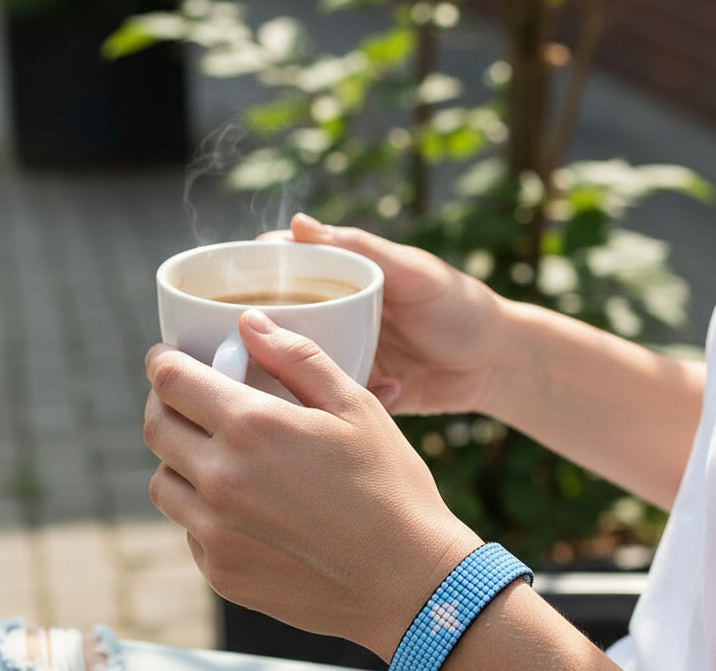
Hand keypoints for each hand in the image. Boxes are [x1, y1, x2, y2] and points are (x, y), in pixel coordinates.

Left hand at [144, 308, 480, 659]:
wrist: (411, 584)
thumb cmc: (392, 489)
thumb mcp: (357, 408)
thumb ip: (298, 359)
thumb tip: (249, 324)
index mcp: (251, 426)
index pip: (170, 380)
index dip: (163, 363)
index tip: (167, 360)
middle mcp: (220, 479)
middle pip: (155, 429)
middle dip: (165, 405)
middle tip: (189, 402)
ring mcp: (215, 533)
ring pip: (163, 484)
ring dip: (179, 461)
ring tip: (218, 458)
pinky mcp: (222, 573)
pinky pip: (191, 530)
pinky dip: (204, 512)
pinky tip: (248, 510)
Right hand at [260, 214, 504, 415]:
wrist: (496, 364)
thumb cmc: (459, 305)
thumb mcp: (414, 273)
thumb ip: (363, 249)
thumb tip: (299, 224)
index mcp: (337, 282)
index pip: (276, 274)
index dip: (242, 282)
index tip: (219, 294)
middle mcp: (331, 319)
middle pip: (272, 325)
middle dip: (255, 339)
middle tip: (250, 350)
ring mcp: (342, 358)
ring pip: (294, 369)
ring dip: (294, 379)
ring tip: (303, 380)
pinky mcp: (357, 395)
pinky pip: (334, 402)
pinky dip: (346, 402)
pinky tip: (387, 388)